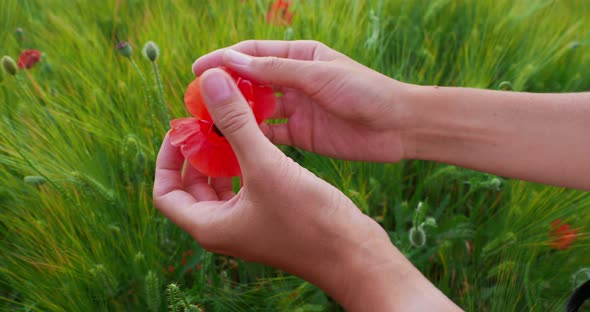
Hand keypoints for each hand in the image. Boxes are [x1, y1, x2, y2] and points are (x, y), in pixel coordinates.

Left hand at [153, 68, 459, 310]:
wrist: (354, 253)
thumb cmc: (308, 219)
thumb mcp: (266, 166)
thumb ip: (235, 123)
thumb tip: (210, 81)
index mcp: (209, 226)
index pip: (165, 192)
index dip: (166, 159)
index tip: (182, 129)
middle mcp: (223, 228)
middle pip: (192, 186)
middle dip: (196, 153)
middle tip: (208, 121)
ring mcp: (247, 224)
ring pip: (221, 185)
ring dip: (222, 156)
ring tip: (232, 124)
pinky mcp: (269, 217)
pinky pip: (245, 186)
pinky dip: (246, 163)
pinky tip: (260, 139)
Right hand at [192, 40, 409, 162]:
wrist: (400, 127)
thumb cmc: (365, 92)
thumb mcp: (318, 76)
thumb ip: (276, 71)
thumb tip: (232, 62)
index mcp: (299, 57)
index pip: (252, 54)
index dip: (223, 60)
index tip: (197, 70)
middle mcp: (294, 81)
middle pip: (250, 83)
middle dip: (224, 91)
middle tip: (196, 103)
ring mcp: (297, 109)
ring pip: (257, 110)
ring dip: (236, 116)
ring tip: (208, 126)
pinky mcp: (302, 135)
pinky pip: (270, 135)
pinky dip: (253, 138)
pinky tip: (233, 145)